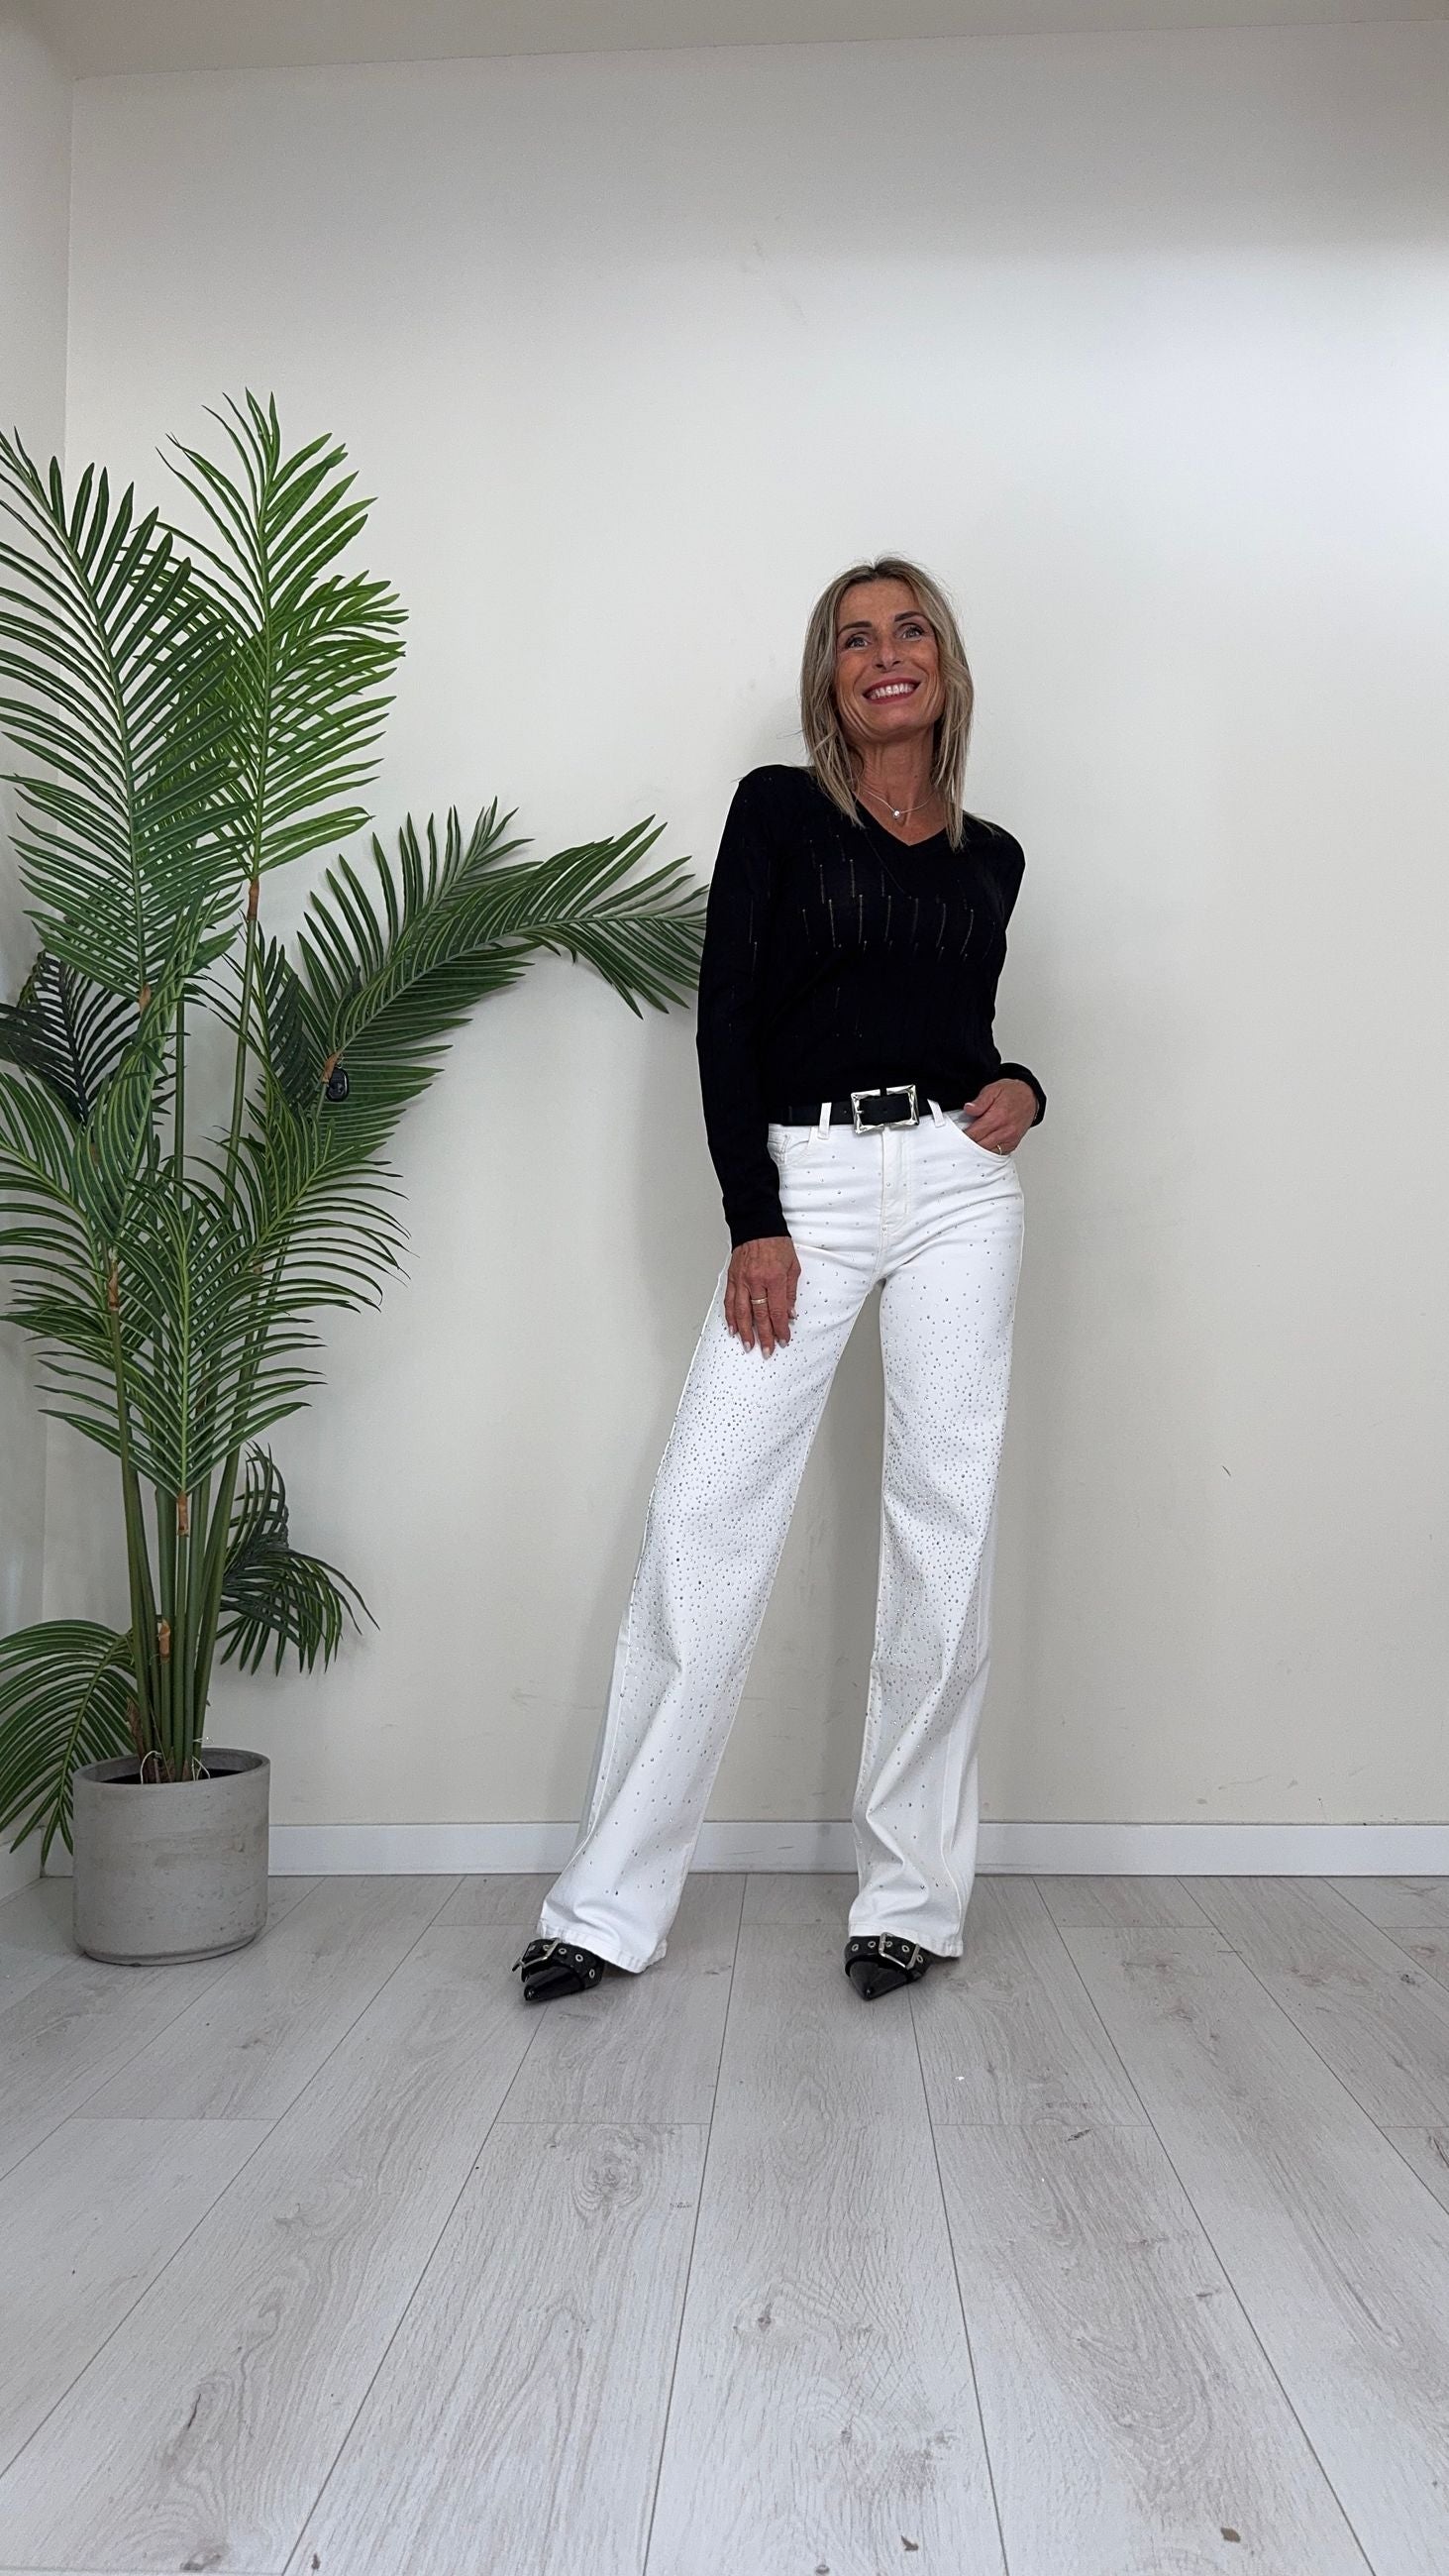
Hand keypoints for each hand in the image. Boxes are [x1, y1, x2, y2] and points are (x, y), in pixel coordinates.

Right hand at [725, 1235, 798, 1353]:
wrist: (757, 1225)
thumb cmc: (776, 1243)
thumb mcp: (793, 1267)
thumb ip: (790, 1292)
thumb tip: (790, 1313)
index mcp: (774, 1278)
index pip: (777, 1311)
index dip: (780, 1328)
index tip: (783, 1340)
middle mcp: (756, 1281)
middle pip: (759, 1315)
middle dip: (764, 1336)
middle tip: (767, 1350)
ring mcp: (742, 1280)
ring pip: (742, 1312)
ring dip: (745, 1331)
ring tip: (748, 1345)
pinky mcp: (732, 1278)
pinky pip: (730, 1301)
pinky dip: (731, 1317)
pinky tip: (733, 1328)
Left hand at [958, 1077, 1037, 1154]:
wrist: (1030, 1096)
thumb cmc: (1012, 1093)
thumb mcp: (993, 1089)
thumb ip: (980, 1101)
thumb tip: (968, 1109)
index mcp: (997, 1117)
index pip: (974, 1134)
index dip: (963, 1136)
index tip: (956, 1135)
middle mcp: (1005, 1130)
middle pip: (980, 1145)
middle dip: (968, 1143)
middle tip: (961, 1140)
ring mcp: (1010, 1139)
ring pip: (988, 1151)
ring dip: (978, 1149)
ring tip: (971, 1142)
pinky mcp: (1013, 1144)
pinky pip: (998, 1153)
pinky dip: (988, 1151)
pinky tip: (983, 1145)